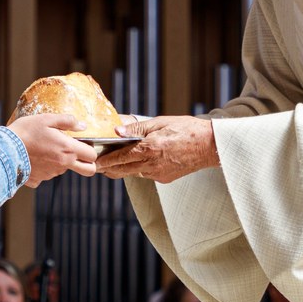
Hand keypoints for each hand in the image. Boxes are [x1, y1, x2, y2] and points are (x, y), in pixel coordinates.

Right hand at [6, 113, 97, 185]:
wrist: (4, 150)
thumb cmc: (26, 131)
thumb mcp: (47, 119)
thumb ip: (67, 121)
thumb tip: (82, 125)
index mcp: (68, 149)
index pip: (93, 156)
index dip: (91, 149)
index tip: (83, 143)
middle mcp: (63, 164)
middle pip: (89, 171)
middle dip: (88, 164)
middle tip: (77, 153)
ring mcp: (51, 174)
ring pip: (65, 170)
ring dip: (61, 161)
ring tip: (45, 149)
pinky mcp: (39, 179)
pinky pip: (47, 174)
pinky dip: (45, 167)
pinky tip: (35, 157)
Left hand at [95, 114, 217, 182]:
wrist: (210, 146)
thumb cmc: (187, 129)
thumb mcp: (160, 122)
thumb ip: (137, 127)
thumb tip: (117, 131)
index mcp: (149, 149)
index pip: (119, 158)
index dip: (104, 162)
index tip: (93, 162)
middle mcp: (152, 165)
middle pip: (122, 171)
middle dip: (108, 168)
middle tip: (96, 164)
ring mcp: (158, 174)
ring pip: (133, 173)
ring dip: (123, 168)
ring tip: (114, 161)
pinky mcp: (164, 179)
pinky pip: (146, 175)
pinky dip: (139, 168)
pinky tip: (140, 160)